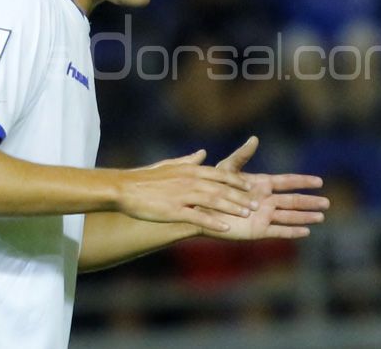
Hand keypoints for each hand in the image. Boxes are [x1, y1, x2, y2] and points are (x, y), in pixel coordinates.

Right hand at [116, 150, 256, 232]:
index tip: (250, 187)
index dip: (236, 181)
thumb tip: (202, 153)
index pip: (219, 174)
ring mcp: (182, 196)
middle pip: (221, 188)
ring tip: (247, 215)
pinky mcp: (174, 210)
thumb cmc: (145, 178)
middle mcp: (189, 180)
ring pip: (214, 201)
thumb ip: (188, 160)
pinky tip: (226, 228)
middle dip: (240, 197)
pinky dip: (213, 222)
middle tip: (256, 204)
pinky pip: (198, 217)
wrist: (124, 189)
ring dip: (232, 208)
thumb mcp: (169, 165)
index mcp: (189, 170)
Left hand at [202, 137, 329, 239]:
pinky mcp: (258, 230)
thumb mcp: (227, 169)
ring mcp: (263, 216)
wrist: (200, 210)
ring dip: (305, 217)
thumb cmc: (211, 188)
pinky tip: (306, 232)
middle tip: (327, 203)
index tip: (319, 181)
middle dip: (310, 202)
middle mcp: (266, 201)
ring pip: (290, 216)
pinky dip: (292, 231)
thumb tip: (254, 138)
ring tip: (321, 217)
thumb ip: (242, 156)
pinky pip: (279, 231)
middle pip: (293, 201)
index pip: (287, 182)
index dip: (303, 182)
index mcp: (262, 185)